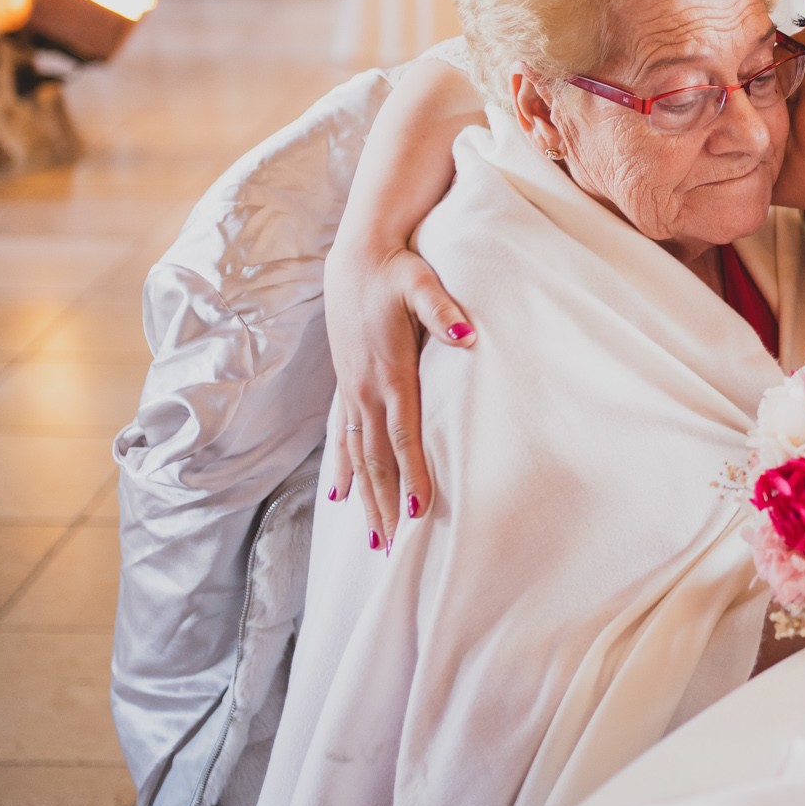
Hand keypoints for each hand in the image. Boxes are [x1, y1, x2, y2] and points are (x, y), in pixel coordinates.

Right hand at [323, 242, 475, 550]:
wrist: (358, 255)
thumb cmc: (397, 269)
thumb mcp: (422, 283)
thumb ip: (443, 311)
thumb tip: (467, 333)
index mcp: (389, 372)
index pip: (403, 435)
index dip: (412, 473)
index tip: (419, 512)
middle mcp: (365, 388)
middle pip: (376, 458)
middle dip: (385, 504)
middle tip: (393, 549)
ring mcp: (352, 389)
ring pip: (357, 455)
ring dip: (365, 497)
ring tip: (372, 538)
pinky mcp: (347, 383)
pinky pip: (341, 436)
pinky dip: (341, 468)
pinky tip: (337, 495)